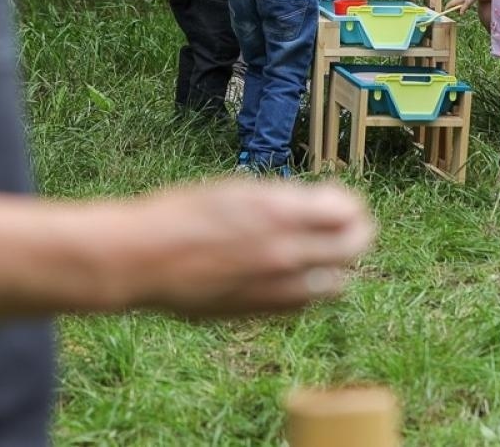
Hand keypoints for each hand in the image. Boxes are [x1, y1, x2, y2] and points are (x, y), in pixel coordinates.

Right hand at [118, 180, 375, 318]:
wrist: (143, 257)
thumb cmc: (183, 213)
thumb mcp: (238, 189)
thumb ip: (284, 200)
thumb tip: (320, 205)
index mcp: (279, 211)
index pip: (348, 210)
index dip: (351, 205)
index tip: (342, 203)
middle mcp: (285, 249)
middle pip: (353, 247)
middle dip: (356, 234)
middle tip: (346, 229)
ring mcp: (276, 285)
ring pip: (337, 282)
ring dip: (336, 266)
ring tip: (321, 254)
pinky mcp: (262, 310)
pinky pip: (307, 303)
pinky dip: (311, 289)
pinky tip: (296, 275)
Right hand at [448, 0, 478, 12]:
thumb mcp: (468, 3)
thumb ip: (464, 9)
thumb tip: (460, 14)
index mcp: (457, 0)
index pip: (449, 4)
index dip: (447, 8)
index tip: (446, 11)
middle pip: (452, 6)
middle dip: (455, 9)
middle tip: (461, 12)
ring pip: (457, 5)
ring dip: (459, 8)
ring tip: (466, 7)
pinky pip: (460, 4)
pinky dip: (462, 6)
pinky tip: (468, 5)